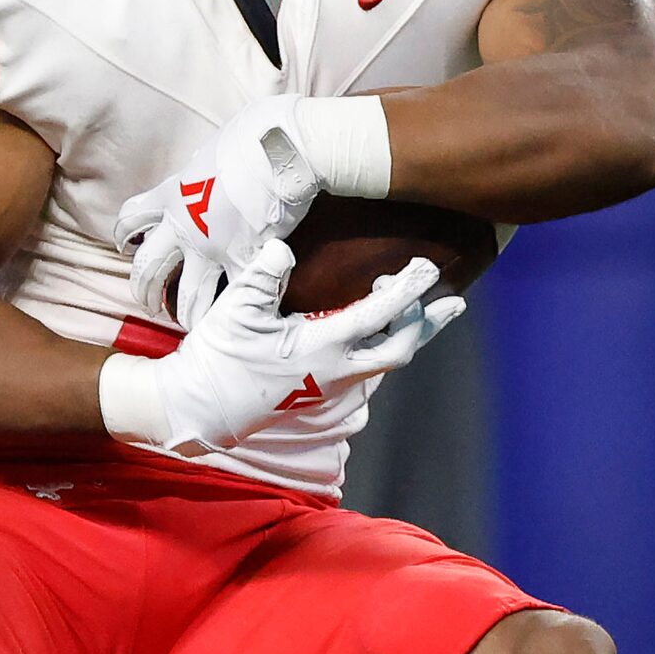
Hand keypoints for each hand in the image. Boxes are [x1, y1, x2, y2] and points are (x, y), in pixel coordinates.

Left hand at [116, 95, 324, 327]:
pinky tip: (233, 321)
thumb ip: (200, 170)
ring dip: (181, 313)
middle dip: (143, 288)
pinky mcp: (244, 262)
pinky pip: (231, 297)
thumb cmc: (251, 136)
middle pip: (147, 266)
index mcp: (171, 194)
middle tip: (145, 301)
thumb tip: (205, 168)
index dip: (125, 235)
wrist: (284, 150)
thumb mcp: (209, 151)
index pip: (132, 218)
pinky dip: (232, 311)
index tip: (126, 246)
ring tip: (185, 324)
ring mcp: (211, 249)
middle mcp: (183, 226)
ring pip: (185, 295)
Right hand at [151, 243, 463, 452]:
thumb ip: (264, 275)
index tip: (427, 267)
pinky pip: (370, 367)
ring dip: (413, 335)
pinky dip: (386, 346)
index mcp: (321, 348)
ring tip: (435, 314)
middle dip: (428, 323)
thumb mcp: (237, 311)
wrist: (203, 407)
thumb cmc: (219, 357)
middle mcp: (337, 371)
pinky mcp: (324, 391)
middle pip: (400, 349)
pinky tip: (385, 334)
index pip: (375, 316)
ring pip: (388, 360)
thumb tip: (283, 246)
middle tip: (451, 298)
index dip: (405, 291)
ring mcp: (333, 385)